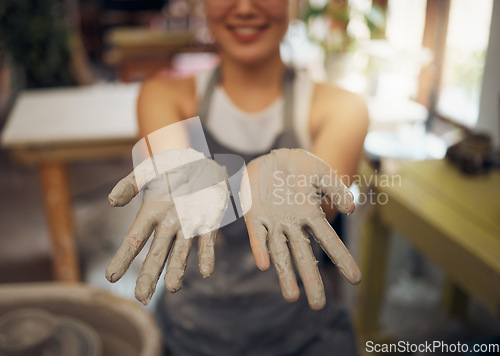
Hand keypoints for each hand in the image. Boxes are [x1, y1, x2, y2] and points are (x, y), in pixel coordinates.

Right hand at [106, 149, 228, 304]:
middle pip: (156, 254)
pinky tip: (207, 272)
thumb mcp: (149, 170)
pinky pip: (207, 242)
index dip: (122, 258)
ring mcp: (189, 226)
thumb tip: (111, 202)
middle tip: (142, 297)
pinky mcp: (209, 223)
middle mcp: (168, 225)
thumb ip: (130, 184)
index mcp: (151, 213)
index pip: (134, 240)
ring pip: (181, 253)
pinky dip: (207, 256)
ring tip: (174, 288)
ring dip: (177, 270)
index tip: (110, 277)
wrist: (200, 159)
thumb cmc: (172, 165)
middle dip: (149, 276)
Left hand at [240, 148, 360, 309]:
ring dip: (285, 275)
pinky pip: (257, 237)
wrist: (271, 157)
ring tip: (292, 298)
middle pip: (304, 256)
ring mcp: (273, 223)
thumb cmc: (299, 166)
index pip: (329, 241)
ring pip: (280, 254)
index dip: (341, 259)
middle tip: (318, 306)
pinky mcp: (254, 217)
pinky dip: (260, 249)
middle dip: (311, 280)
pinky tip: (264, 265)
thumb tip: (350, 209)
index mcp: (311, 215)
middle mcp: (293, 225)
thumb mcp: (321, 172)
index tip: (355, 279)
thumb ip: (336, 188)